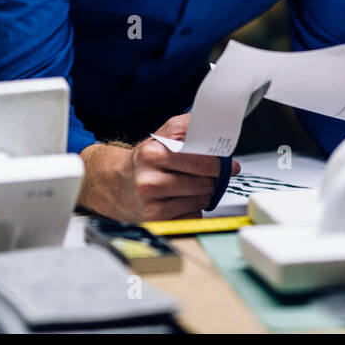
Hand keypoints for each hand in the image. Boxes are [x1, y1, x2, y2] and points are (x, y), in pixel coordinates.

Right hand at [79, 112, 240, 221]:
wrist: (115, 185)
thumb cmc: (144, 161)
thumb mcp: (161, 136)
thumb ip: (186, 126)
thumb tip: (211, 123)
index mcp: (153, 155)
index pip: (200, 161)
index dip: (220, 163)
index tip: (229, 164)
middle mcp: (149, 181)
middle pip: (204, 183)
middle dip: (213, 178)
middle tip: (211, 174)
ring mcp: (152, 205)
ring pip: (201, 200)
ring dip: (204, 193)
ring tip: (190, 186)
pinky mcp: (157, 222)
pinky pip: (193, 216)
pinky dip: (193, 208)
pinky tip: (181, 200)